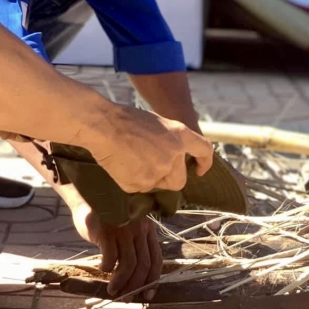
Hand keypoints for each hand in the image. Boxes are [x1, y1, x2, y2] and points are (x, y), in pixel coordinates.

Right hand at [71, 202, 161, 299]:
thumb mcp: (128, 228)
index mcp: (148, 228)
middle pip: (143, 264)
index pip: (156, 258)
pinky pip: (111, 258)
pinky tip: (103, 268)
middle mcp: (139, 228)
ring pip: (129, 265)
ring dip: (121, 282)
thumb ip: (135, 245)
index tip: (148, 295)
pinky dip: (108, 268)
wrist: (88, 198)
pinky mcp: (107, 231)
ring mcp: (124, 229)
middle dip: (135, 286)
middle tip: (126, 297)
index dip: (153, 279)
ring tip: (113, 289)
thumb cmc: (108, 217)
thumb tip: (137, 278)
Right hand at [86, 104, 213, 193]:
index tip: (198, 170)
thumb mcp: (158, 123)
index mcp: (179, 136)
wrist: (104, 126)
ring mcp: (157, 172)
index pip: (204, 150)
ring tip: (132, 159)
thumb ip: (170, 141)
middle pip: (179, 180)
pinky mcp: (140, 184)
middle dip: (169, 177)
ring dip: (150, 178)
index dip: (204, 162)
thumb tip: (174, 158)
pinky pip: (140, 188)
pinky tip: (123, 165)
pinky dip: (133, 180)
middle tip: (151, 164)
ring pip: (158, 185)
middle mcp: (173, 155)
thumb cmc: (127, 120)